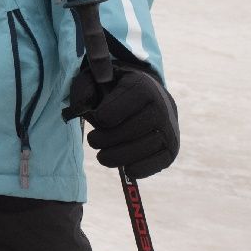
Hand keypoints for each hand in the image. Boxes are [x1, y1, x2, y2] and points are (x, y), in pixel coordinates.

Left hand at [68, 62, 179, 177]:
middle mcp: (162, 107)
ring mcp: (169, 130)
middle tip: (93, 141)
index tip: (98, 119)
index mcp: (143, 86)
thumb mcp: (98, 81)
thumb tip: (79, 108)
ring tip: (102, 156)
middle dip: (108, 138)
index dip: (108, 114)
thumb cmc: (116, 91)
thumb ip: (84, 89)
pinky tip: (126, 168)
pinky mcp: (171, 150)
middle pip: (134, 128)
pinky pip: (158, 163)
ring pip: (144, 147)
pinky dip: (140, 169)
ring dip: (119, 156)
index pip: (127, 101)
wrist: (149, 100)